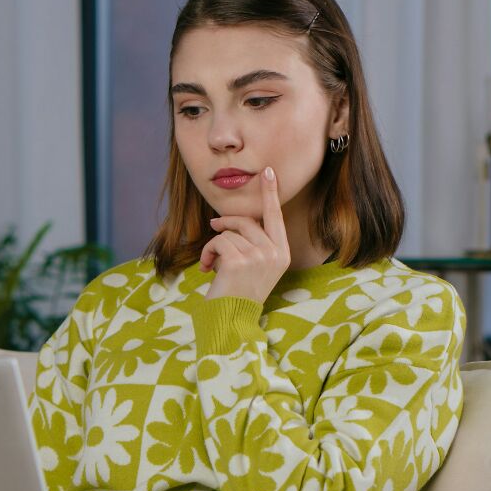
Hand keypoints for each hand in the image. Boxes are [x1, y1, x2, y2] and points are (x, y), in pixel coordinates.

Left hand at [200, 167, 290, 302]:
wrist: (230, 318)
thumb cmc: (238, 291)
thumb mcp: (254, 264)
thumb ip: (252, 241)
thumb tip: (233, 218)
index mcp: (283, 253)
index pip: (276, 217)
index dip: (270, 193)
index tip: (267, 171)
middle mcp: (275, 254)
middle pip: (246, 221)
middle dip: (225, 224)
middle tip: (213, 229)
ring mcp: (260, 257)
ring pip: (230, 231)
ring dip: (215, 245)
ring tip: (212, 263)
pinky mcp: (240, 261)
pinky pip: (219, 241)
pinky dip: (208, 253)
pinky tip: (208, 269)